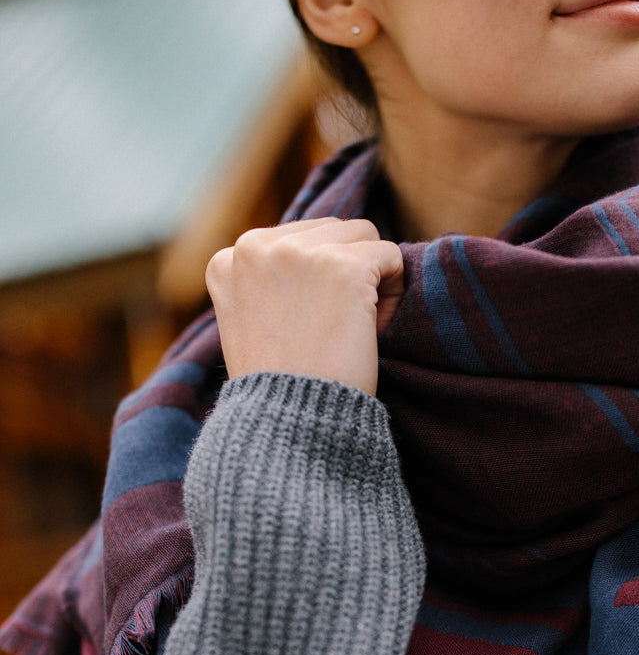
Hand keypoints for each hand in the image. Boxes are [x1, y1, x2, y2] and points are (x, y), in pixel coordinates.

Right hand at [205, 218, 403, 395]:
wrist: (291, 423)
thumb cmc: (281, 385)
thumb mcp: (251, 321)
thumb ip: (269, 280)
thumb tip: (314, 247)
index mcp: (228, 260)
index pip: (296, 240)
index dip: (316, 281)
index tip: (307, 326)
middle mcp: (256, 246)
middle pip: (332, 230)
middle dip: (346, 271)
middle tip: (337, 327)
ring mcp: (298, 253)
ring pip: (365, 235)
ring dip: (372, 276)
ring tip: (355, 325)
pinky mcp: (342, 266)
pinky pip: (391, 256)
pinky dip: (394, 292)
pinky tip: (372, 329)